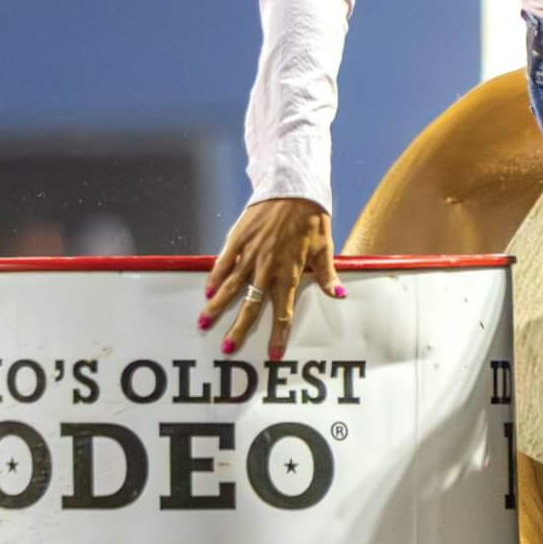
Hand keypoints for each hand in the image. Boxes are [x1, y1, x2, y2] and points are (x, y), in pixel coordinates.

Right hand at [201, 198, 340, 359]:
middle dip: (239, 329)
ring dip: (217, 306)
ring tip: (204, 322)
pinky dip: (214, 277)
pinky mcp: (237, 239)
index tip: (273, 354)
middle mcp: (267, 268)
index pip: (283, 312)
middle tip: (227, 347)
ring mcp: (250, 254)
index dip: (278, 334)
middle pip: (251, 305)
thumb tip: (339, 295)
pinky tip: (206, 291)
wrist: (293, 188)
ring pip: (231, 286)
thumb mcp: (325, 249)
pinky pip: (223, 262)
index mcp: (289, 274)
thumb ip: (327, 276)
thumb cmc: (311, 220)